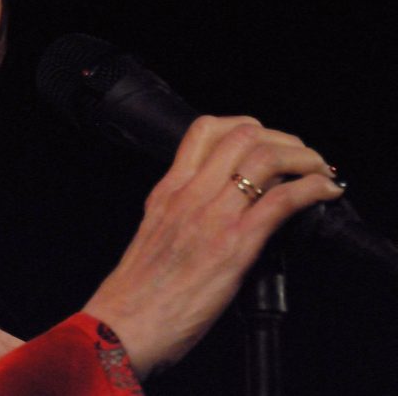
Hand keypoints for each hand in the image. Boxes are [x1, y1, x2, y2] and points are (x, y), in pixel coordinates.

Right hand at [83, 116, 344, 378]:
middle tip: (301, 157)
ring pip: (265, 158)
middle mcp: (189, 194)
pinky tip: (325, 191)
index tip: (264, 142)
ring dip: (303, 158)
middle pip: (242, 135)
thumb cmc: (139, 291)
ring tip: (318, 170)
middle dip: (282, 139)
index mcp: (167, 190)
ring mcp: (212, 216)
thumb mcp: (154, 235)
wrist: (124, 323)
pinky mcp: (235, 245)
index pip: (204, 130)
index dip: (244, 126)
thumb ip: (182, 215)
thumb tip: (219, 212)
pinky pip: (282, 200)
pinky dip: (312, 189)